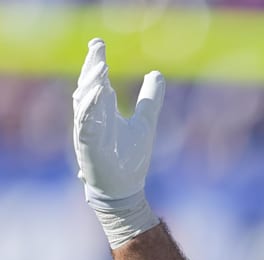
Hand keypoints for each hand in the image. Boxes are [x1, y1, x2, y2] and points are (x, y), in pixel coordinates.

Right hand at [72, 38, 164, 247]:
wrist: (124, 189)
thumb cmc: (129, 157)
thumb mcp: (145, 122)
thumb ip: (150, 99)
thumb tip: (156, 73)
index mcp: (103, 111)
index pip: (96, 81)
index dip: (96, 62)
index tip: (99, 43)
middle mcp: (92, 118)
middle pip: (87, 87)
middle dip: (92, 67)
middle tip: (97, 48)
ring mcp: (88, 131)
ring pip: (84, 102)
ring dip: (91, 85)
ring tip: (101, 67)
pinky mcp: (88, 146)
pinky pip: (86, 124)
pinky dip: (91, 109)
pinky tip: (99, 96)